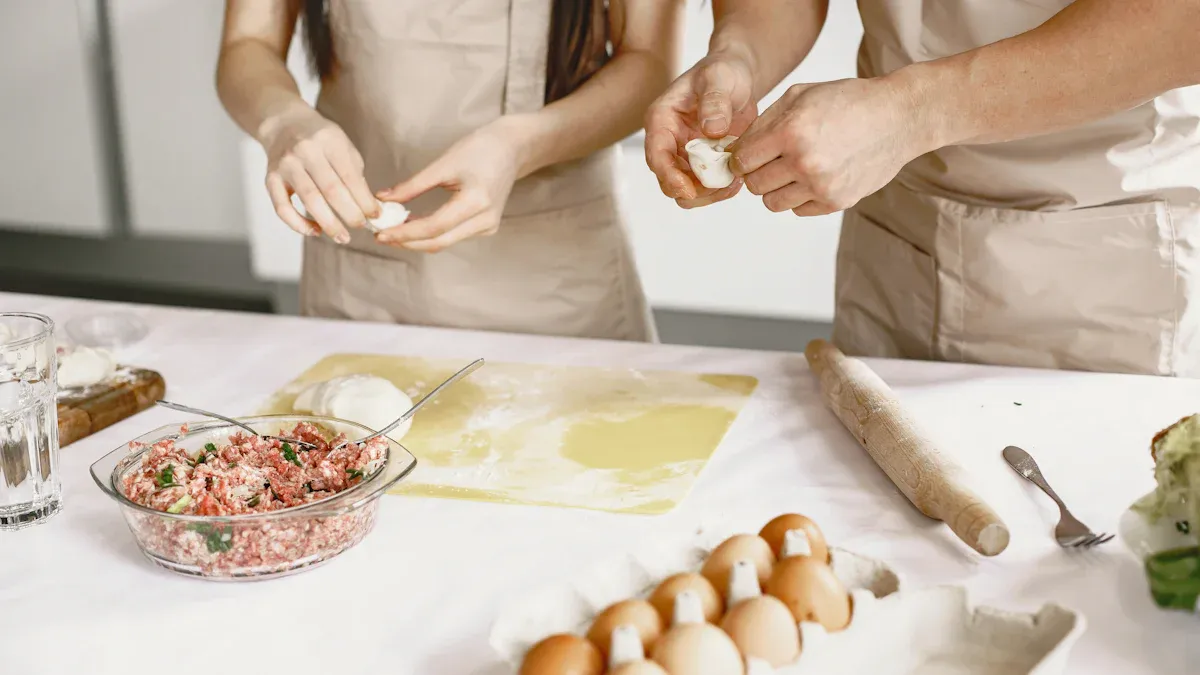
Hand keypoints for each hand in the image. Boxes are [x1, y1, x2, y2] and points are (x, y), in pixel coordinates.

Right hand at [260, 108, 378, 242]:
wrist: (284, 124)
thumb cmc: (320, 139)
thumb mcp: (343, 146)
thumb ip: (355, 174)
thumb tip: (369, 208)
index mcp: (329, 141)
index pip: (350, 177)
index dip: (365, 200)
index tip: (376, 216)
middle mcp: (305, 151)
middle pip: (331, 190)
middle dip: (350, 214)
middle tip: (361, 228)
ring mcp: (286, 165)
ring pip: (309, 200)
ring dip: (328, 223)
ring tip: (343, 237)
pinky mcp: (270, 178)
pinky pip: (282, 207)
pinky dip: (298, 224)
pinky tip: (315, 231)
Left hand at [374, 117, 524, 252]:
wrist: (512, 149)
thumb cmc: (480, 149)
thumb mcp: (444, 164)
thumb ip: (413, 185)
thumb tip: (383, 199)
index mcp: (476, 201)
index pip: (434, 226)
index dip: (405, 232)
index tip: (381, 232)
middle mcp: (485, 220)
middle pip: (439, 241)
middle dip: (407, 241)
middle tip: (380, 235)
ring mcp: (488, 226)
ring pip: (445, 242)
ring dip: (417, 239)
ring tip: (391, 230)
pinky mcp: (486, 227)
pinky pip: (453, 236)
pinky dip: (431, 234)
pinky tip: (413, 226)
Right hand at [644, 51, 757, 207]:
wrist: (736, 75)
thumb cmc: (722, 71)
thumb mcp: (718, 77)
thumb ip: (714, 100)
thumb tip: (711, 129)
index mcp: (661, 119)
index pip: (656, 155)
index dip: (668, 176)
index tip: (688, 190)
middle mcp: (668, 141)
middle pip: (668, 180)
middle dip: (693, 191)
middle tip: (723, 187)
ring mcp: (684, 154)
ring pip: (687, 190)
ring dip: (709, 193)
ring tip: (735, 182)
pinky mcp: (702, 163)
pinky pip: (706, 186)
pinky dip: (720, 188)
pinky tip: (738, 178)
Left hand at [731, 77, 929, 216]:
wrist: (898, 117)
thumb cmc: (848, 102)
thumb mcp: (800, 96)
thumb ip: (763, 124)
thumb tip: (734, 151)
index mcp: (791, 132)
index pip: (741, 160)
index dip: (741, 157)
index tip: (749, 154)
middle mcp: (804, 162)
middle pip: (754, 185)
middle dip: (757, 173)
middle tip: (772, 160)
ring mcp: (821, 186)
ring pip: (772, 203)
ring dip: (777, 187)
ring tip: (794, 168)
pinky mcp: (836, 201)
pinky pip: (798, 210)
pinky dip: (800, 196)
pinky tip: (815, 175)